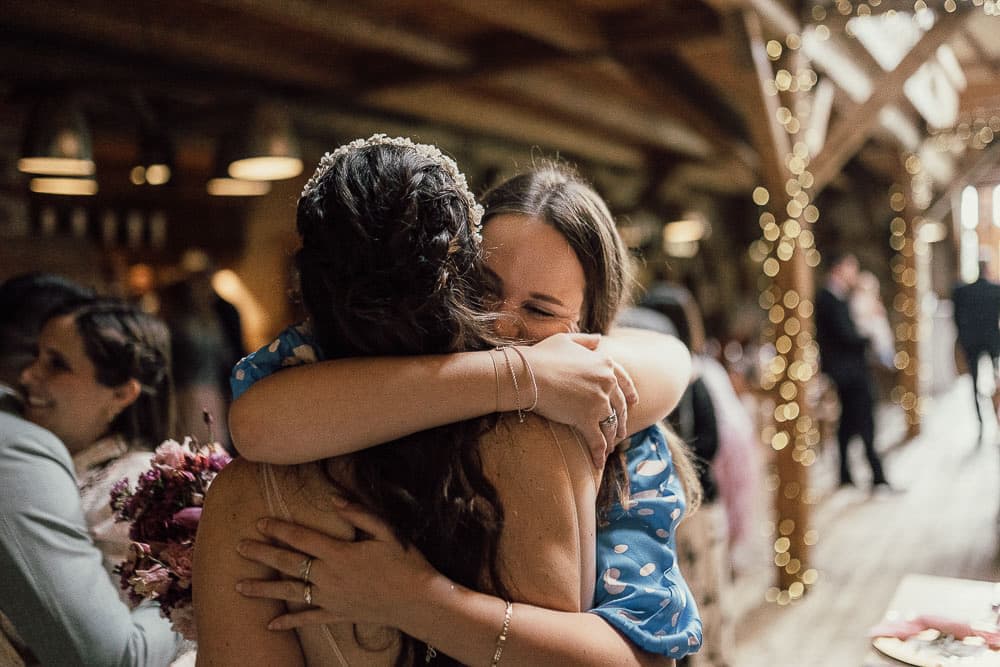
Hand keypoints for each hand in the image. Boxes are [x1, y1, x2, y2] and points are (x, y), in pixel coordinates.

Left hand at [235, 501, 437, 630]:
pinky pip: (308, 618)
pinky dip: (289, 622)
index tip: (259, 522)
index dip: (279, 529)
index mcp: (339, 553)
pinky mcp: (337, 614)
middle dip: (262, 554)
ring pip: (290, 592)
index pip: (301, 538)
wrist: (419, 601)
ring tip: (239, 586)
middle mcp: (329, 576)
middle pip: (289, 563)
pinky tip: (270, 625)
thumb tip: (333, 499)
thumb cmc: (406, 563)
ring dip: (264, 589)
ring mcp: (331, 598)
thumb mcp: (386, 531)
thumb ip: (359, 513)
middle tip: (239, 547)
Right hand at [519, 333, 637, 465]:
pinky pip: (597, 441)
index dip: (630, 394)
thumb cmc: (541, 356)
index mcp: (605, 363)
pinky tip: (598, 464)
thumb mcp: (566, 340)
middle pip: (620, 406)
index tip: (633, 403)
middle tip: (620, 431)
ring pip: (611, 425)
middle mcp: (607, 382)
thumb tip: (598, 340)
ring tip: (608, 448)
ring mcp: (599, 401)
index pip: (624, 381)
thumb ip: (585, 340)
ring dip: (611, 439)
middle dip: (621, 420)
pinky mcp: (587, 419)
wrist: (527, 374)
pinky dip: (599, 454)